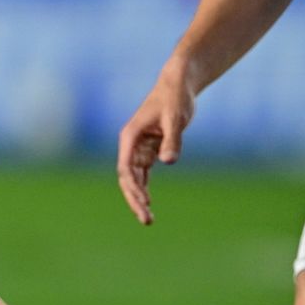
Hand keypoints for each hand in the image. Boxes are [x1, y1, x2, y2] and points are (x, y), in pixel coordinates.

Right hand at [116, 70, 196, 225]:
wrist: (178, 84)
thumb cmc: (175, 97)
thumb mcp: (176, 118)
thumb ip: (172, 140)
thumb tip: (168, 163)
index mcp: (130, 137)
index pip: (126, 168)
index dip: (134, 187)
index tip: (146, 202)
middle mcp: (130, 146)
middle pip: (127, 179)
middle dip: (135, 200)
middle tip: (146, 220)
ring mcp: (138, 149)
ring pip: (134, 180)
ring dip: (139, 198)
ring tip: (148, 219)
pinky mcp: (149, 150)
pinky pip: (143, 174)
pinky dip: (145, 188)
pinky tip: (149, 204)